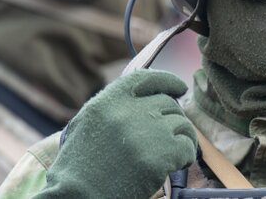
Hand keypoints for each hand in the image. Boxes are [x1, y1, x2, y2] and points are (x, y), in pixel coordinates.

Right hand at [36, 69, 196, 197]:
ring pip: (182, 124)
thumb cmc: (79, 169)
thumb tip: (148, 98)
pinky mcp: (161, 154)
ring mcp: (147, 131)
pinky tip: (178, 164)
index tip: (180, 88)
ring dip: (182, 138)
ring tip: (174, 154)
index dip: (168, 81)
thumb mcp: (87, 124)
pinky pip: (187, 146)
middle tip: (168, 138)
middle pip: (168, 104)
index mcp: (110, 101)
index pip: (147, 78)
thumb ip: (115, 107)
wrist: (78, 198)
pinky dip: (186, 155)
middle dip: (172, 119)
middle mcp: (129, 111)